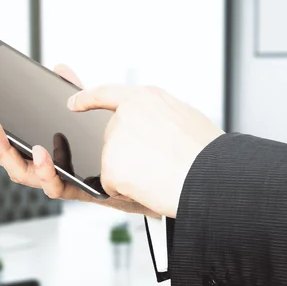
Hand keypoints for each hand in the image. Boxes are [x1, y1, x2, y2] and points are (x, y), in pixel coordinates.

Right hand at [0, 64, 158, 217]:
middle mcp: (42, 168)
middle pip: (2, 156)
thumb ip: (73, 94)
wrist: (140, 179)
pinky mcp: (75, 191)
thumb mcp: (87, 116)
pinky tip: (41, 152)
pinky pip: (54, 186)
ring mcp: (56, 181)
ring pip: (21, 173)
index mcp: (39, 150)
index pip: (1, 141)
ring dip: (6, 151)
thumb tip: (59, 68)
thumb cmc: (108, 148)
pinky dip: (44, 170)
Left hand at [68, 85, 224, 217]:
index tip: (74, 101)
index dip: (87, 97)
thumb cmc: (208, 154)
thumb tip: (151, 127)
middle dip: (127, 154)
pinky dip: (128, 192)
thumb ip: (158, 117)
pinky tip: (151, 186)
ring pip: (112, 163)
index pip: (107, 93)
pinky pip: (112, 185)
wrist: (212, 177)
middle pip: (112, 139)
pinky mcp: (110, 166)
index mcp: (146, 98)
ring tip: (161, 174)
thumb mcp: (184, 117)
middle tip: (158, 163)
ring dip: (131, 174)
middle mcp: (126, 114)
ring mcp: (115, 140)